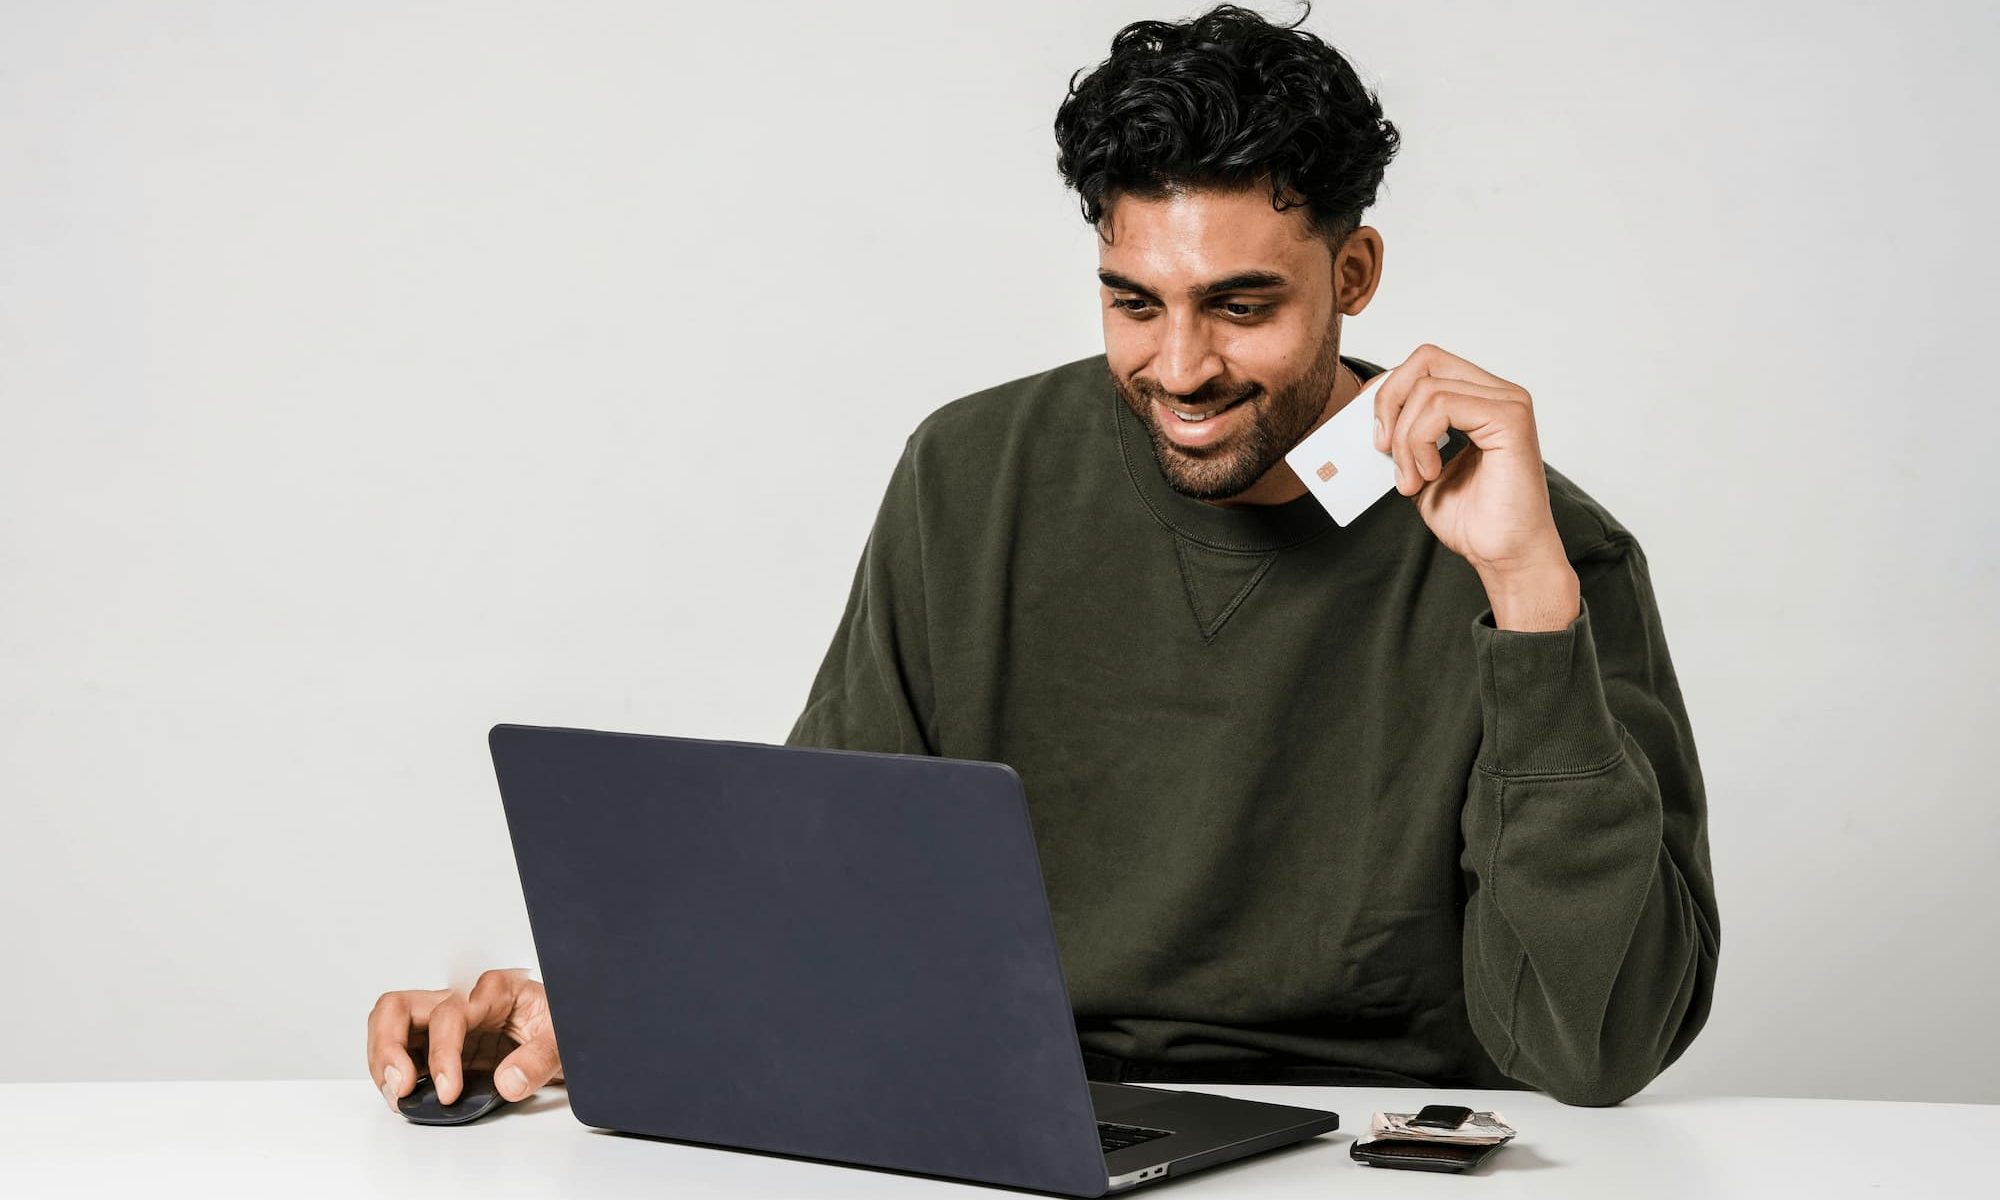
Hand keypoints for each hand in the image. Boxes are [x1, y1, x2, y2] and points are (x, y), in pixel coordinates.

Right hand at [366, 968, 561, 1112]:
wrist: (572, 1038)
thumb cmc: (565, 1028)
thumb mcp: (564, 1040)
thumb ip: (539, 1059)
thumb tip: (507, 1080)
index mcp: (494, 990)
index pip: (448, 1015)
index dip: (442, 1054)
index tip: (448, 1090)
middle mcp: (462, 1001)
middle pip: (399, 1007)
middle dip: (388, 1047)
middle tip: (400, 1086)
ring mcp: (446, 1023)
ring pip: (390, 1026)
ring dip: (383, 1061)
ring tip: (397, 1096)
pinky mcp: (441, 1046)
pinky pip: (402, 1052)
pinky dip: (392, 1073)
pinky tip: (404, 1095)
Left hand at [1370, 343, 1565, 576]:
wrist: (1504, 556)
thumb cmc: (1473, 520)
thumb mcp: (1419, 470)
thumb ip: (1402, 438)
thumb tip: (1368, 416)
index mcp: (1480, 399)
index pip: (1425, 364)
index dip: (1388, 390)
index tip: (1374, 434)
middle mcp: (1498, 393)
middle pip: (1425, 359)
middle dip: (1389, 401)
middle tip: (1382, 448)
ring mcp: (1508, 402)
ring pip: (1427, 388)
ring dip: (1405, 438)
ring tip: (1412, 478)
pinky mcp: (1510, 418)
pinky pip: (1442, 407)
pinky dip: (1421, 442)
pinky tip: (1429, 473)